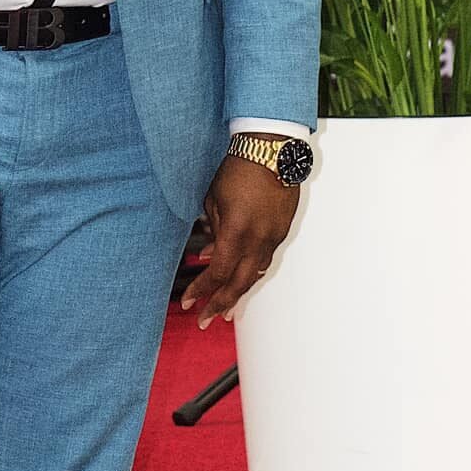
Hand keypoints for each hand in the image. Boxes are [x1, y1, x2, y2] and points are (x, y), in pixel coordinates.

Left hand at [179, 147, 299, 328]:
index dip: (202, 290)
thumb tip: (209, 254)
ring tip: (224, 310)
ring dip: (239, 294)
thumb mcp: (214, 198)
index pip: (219, 272)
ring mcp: (273, 237)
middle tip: (205, 320)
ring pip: (255, 275)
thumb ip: (212, 229)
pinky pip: (265, 260)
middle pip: (240, 283)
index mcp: (237, 231)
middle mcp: (258, 240)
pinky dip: (252, 274)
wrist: (272, 151)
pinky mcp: (282, 231)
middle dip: (221, 304)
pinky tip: (243, 280)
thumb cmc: (239, 168)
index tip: (189, 302)